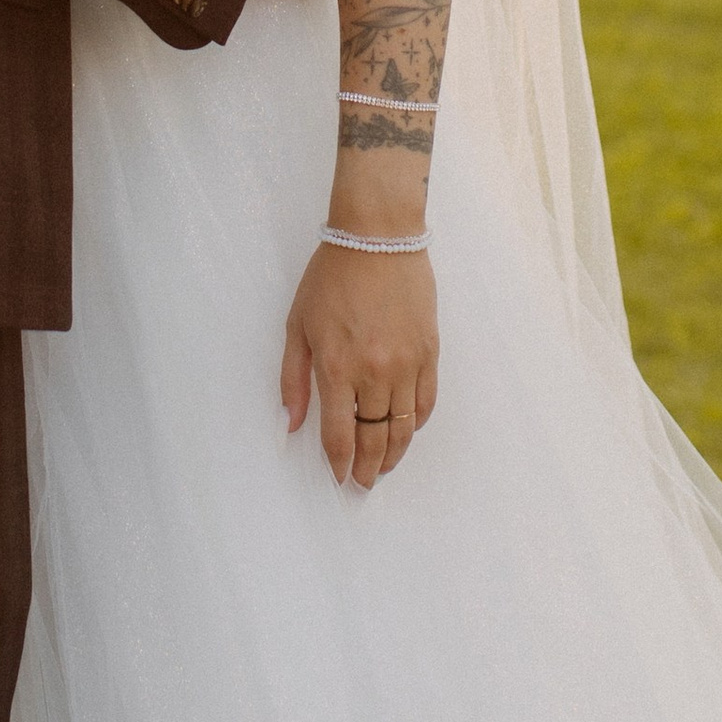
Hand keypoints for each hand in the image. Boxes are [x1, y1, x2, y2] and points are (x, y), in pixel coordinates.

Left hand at [282, 241, 438, 489]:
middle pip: (374, 438)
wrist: (378, 238)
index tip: (339, 477)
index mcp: (336, 366)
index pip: (340, 433)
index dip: (339, 463)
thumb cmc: (331, 277)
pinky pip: (427, 402)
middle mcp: (374, 372)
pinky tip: (406, 431)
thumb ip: (293, 379)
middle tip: (362, 483)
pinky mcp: (429, 352)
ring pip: (404, 428)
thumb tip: (292, 424)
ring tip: (383, 467)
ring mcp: (406, 364)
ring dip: (393, 454)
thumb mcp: (298, 326)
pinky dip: (417, 424)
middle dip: (367, 468)